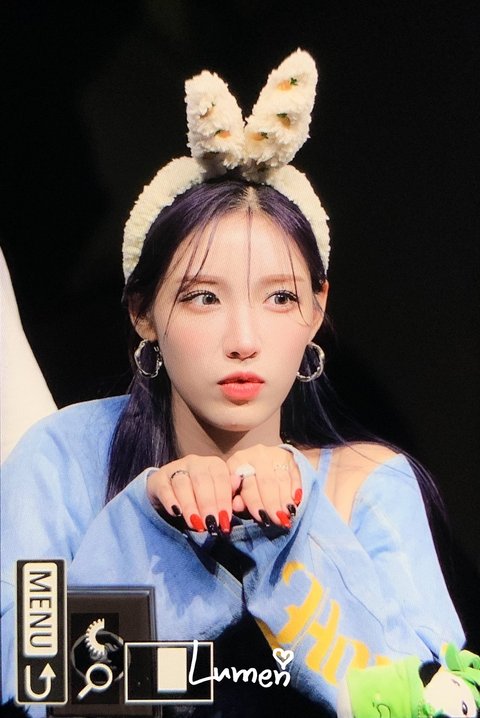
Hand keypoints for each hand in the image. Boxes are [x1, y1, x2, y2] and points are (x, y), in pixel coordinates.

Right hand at [146, 446, 301, 532]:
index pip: (224, 479)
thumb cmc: (203, 500)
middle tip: (214, 526)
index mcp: (216, 466)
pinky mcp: (159, 479)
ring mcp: (176, 469)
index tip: (230, 521)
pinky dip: (172, 501)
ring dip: (192, 505)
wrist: (169, 492)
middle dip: (210, 504)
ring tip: (198, 525)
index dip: (227, 500)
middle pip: (204, 480)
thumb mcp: (221, 501)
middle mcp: (196, 463)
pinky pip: (166, 487)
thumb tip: (263, 514)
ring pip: (184, 482)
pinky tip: (178, 514)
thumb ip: (237, 505)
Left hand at [227, 445, 301, 528]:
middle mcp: (255, 454)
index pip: (247, 483)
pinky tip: (297, 501)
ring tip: (288, 514)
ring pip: (281, 479)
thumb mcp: (238, 491)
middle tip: (277, 519)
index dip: (253, 501)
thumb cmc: (247, 484)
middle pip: (265, 481)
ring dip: (285, 499)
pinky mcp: (288, 458)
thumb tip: (237, 506)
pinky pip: (294, 474)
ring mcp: (273, 454)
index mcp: (237, 462)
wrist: (262, 463)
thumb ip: (236, 499)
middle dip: (271, 502)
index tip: (260, 516)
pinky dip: (296, 488)